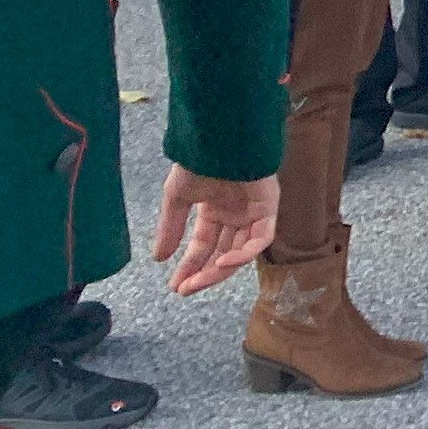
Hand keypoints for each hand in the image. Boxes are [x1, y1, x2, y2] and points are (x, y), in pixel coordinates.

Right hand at [151, 166, 276, 295]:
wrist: (218, 139)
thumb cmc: (199, 161)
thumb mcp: (176, 198)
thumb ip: (170, 227)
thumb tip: (158, 258)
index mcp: (215, 210)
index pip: (204, 246)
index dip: (190, 267)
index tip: (175, 287)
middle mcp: (235, 214)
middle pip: (223, 253)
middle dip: (204, 273)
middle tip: (185, 289)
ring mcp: (253, 211)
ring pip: (242, 250)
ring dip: (221, 269)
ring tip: (198, 281)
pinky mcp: (269, 206)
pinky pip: (262, 237)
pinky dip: (245, 253)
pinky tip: (222, 262)